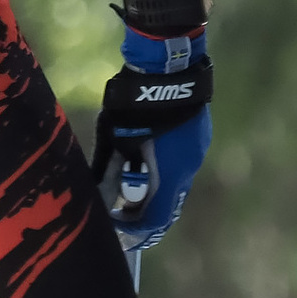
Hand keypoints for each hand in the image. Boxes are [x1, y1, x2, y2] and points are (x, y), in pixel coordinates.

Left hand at [91, 22, 212, 251]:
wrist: (167, 66)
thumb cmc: (131, 103)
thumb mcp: (113, 138)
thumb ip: (107, 168)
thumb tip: (96, 192)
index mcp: (167, 175)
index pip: (153, 220)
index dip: (133, 231)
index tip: (116, 231)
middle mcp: (187, 170)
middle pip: (167, 207)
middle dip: (144, 216)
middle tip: (123, 220)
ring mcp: (196, 154)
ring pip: (175, 186)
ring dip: (155, 194)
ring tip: (132, 192)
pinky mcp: (200, 139)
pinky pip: (181, 166)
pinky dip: (164, 174)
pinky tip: (148, 165)